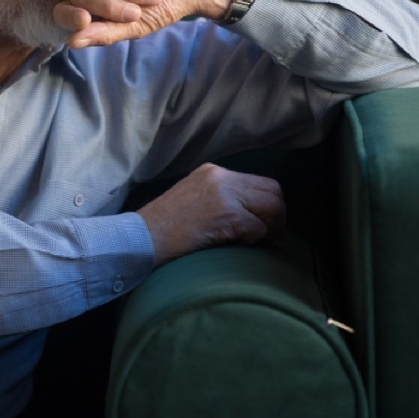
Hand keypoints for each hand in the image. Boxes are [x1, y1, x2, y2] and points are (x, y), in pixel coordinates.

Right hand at [137, 164, 285, 266]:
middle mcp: (220, 177)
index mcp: (213, 172)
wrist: (141, 238)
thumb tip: (251, 214)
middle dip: (277, 215)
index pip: (259, 182)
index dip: (269, 204)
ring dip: (270, 227)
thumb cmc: (162, 227)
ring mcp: (224, 194)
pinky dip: (254, 240)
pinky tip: (240, 245)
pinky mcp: (226, 215)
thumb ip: (219, 198)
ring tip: (259, 241)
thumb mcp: (192, 199)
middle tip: (270, 235)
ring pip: (271, 207)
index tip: (266, 223)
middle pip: (272, 190)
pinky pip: (257, 227)